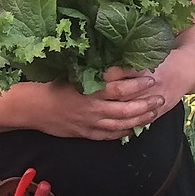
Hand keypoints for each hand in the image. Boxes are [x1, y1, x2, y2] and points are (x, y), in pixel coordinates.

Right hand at [30, 70, 164, 140]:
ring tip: (154, 111)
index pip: (120, 86)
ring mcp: (91, 122)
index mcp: (91, 89)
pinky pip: (109, 135)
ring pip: (121, 123)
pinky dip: (124, 132)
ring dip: (140, 118)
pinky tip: (134, 129)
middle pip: (126, 107)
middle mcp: (94, 107)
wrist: (34, 108)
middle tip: (160, 95)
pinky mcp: (87, 133)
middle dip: (146, 102)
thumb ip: (94, 70)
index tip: (150, 74)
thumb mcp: (73, 72)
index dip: (137, 81)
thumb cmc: (53, 84)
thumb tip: (115, 60)